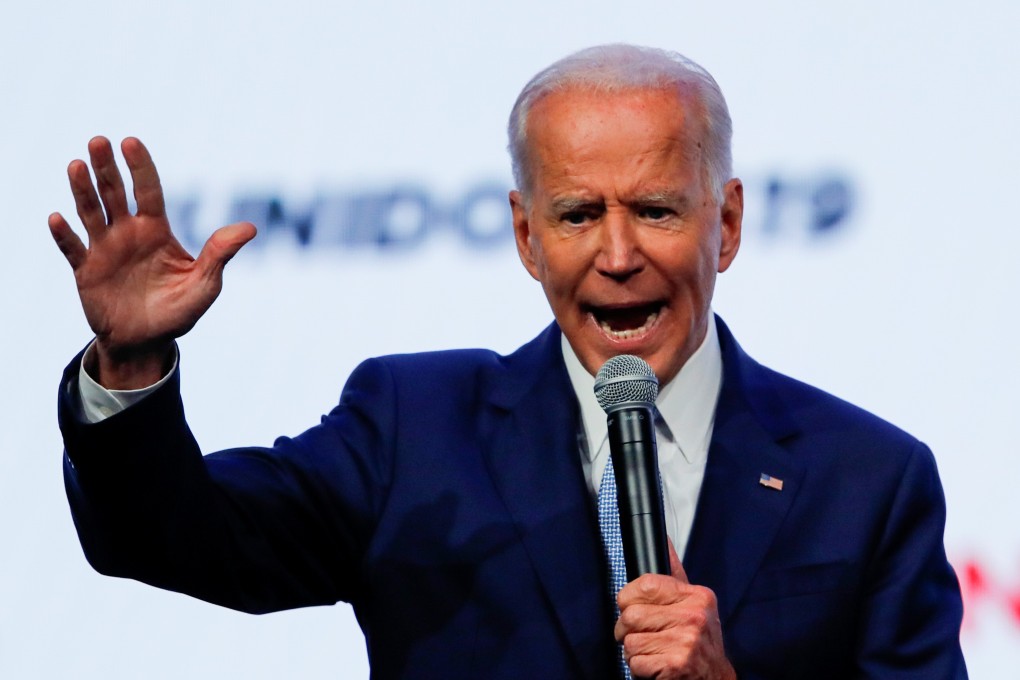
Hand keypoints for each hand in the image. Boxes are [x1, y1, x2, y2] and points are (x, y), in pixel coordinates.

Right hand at [49, 136, 255, 387]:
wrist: (147, 342)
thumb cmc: (178, 311)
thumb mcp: (205, 284)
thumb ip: (221, 255)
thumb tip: (250, 228)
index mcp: (156, 230)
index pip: (148, 190)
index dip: (140, 167)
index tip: (131, 141)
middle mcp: (127, 233)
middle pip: (114, 192)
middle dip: (106, 167)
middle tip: (98, 140)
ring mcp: (104, 250)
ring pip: (90, 212)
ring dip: (82, 189)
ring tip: (76, 165)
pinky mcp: (85, 271)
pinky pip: (72, 249)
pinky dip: (64, 235)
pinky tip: (57, 218)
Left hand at [615, 542, 735, 679]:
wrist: (716, 679)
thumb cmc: (699, 642)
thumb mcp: (693, 603)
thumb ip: (674, 574)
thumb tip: (664, 539)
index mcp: (696, 596)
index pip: (645, 584)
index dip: (628, 598)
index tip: (632, 606)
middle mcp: (694, 616)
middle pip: (631, 615)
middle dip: (627, 629)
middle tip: (642, 634)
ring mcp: (686, 641)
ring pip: (630, 641)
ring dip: (634, 651)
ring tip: (653, 650)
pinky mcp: (677, 664)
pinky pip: (635, 662)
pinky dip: (639, 668)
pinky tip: (657, 665)